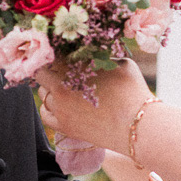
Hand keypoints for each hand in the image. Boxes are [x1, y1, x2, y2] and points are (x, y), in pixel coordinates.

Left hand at [35, 59, 150, 152]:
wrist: (137, 125)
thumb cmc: (133, 92)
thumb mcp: (122, 63)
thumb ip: (101, 57)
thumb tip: (93, 54)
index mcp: (75, 66)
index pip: (54, 55)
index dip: (59, 55)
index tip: (64, 58)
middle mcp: (62, 85)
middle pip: (43, 73)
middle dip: (51, 71)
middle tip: (62, 74)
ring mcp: (60, 107)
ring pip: (43, 93)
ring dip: (50, 89)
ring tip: (65, 90)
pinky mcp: (63, 126)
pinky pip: (45, 113)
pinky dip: (48, 108)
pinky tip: (58, 106)